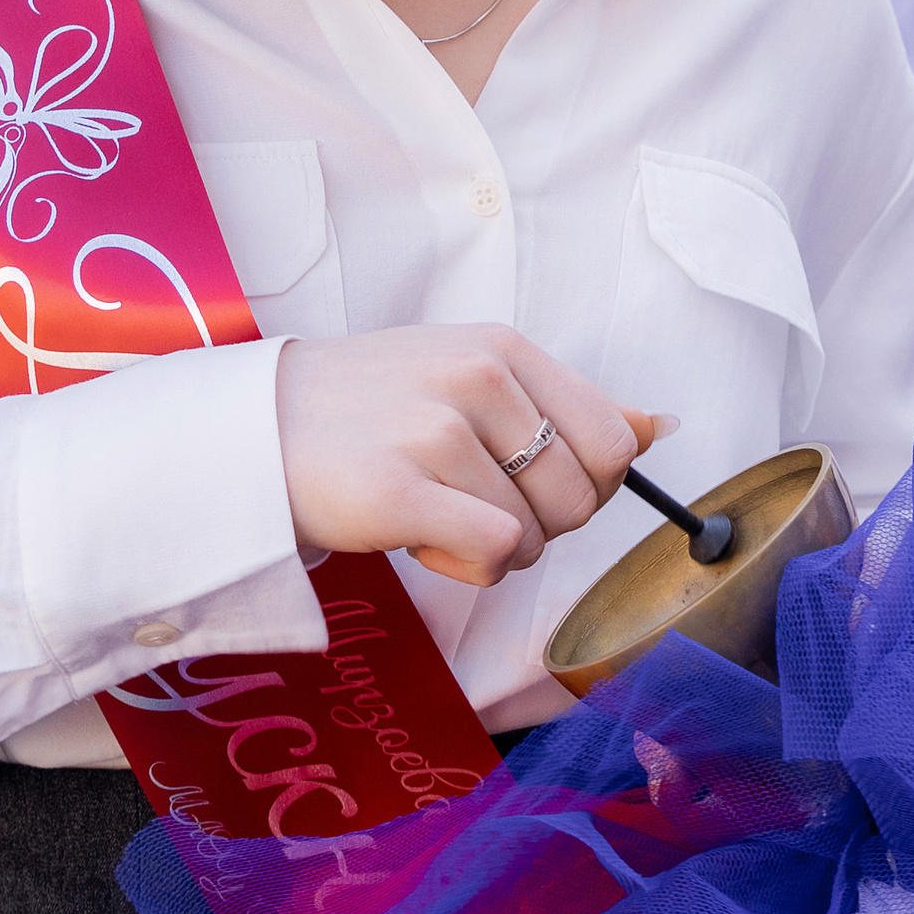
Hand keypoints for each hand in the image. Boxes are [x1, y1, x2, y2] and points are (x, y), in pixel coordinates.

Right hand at [275, 325, 662, 587]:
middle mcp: (477, 377)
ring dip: (487, 548)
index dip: (584, 489)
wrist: (255, 431)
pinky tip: (417, 537)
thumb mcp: (472, 378)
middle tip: (466, 501)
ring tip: (428, 509)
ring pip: (532, 538)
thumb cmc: (372, 412)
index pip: (612, 444)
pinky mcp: (397, 490)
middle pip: (580, 500)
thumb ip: (565, 405)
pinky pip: (491, 554)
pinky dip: (463, 564)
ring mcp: (436, 430)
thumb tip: (659, 427)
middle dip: (536, 526)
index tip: (528, 487)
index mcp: (504, 348)